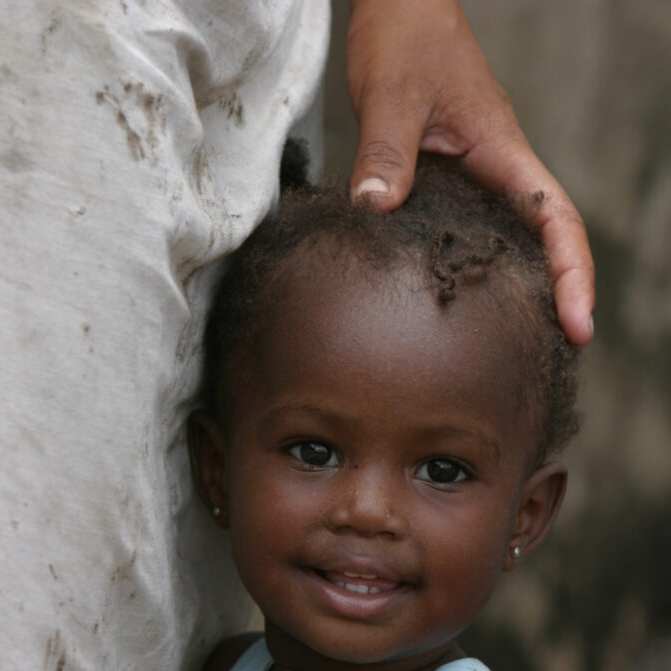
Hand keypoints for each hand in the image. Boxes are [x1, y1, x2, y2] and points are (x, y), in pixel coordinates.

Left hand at [346, 0, 594, 345]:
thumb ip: (384, 151)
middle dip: (558, 296)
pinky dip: (477, 271)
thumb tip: (374, 208)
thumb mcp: (391, 93)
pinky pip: (473, 234)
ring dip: (522, 290)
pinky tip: (456, 306)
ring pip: (513, 241)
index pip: (555, 219)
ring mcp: (476, 179)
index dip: (571, 274)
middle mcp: (498, 171)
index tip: (578, 323)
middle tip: (551, 354)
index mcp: (502, 151)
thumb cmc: (405, 36)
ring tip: (511, 347)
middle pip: (546, 241)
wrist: (398, 9)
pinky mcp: (449, 184)